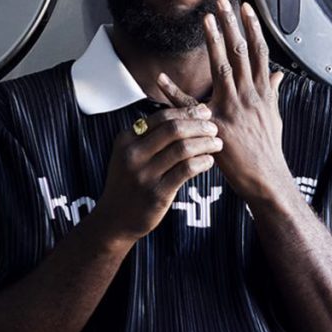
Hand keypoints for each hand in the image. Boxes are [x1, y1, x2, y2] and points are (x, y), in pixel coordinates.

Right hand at [89, 103, 220, 241]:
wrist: (115, 219)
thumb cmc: (128, 183)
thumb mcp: (128, 155)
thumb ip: (148, 137)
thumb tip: (183, 117)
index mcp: (126, 140)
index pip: (162, 117)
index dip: (186, 112)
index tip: (204, 112)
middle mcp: (134, 154)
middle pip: (174, 129)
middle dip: (199, 125)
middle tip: (213, 128)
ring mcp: (144, 174)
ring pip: (182, 149)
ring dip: (205, 143)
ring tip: (217, 144)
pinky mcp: (157, 193)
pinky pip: (186, 171)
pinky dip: (202, 162)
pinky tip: (209, 161)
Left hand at [157, 0, 286, 205]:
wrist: (267, 178)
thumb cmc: (269, 149)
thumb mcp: (275, 117)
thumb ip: (273, 93)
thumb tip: (279, 76)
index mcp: (264, 92)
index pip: (259, 52)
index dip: (252, 28)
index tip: (245, 7)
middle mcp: (251, 95)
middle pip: (242, 52)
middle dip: (232, 24)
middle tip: (221, 1)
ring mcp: (234, 109)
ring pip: (224, 68)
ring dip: (215, 42)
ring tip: (206, 20)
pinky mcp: (218, 126)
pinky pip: (190, 106)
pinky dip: (174, 92)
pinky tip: (160, 79)